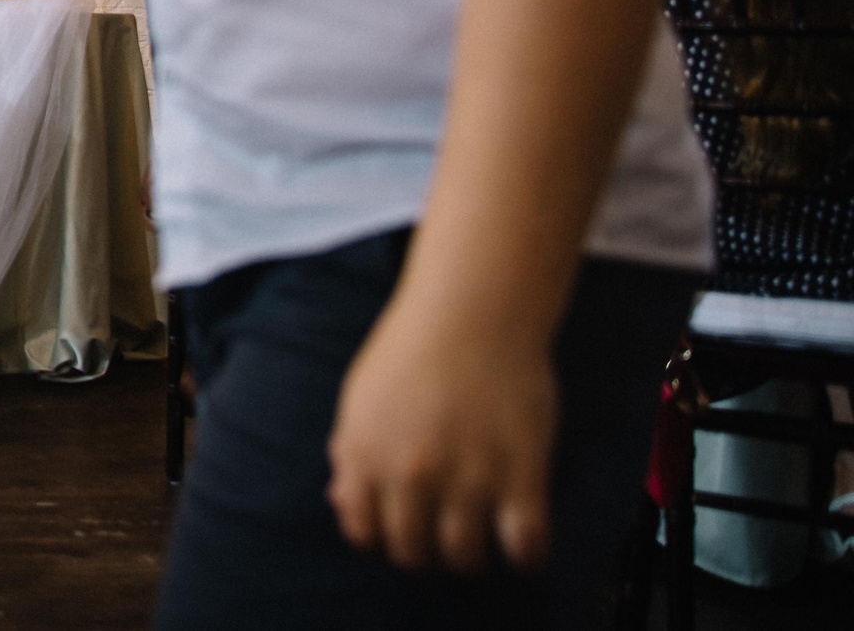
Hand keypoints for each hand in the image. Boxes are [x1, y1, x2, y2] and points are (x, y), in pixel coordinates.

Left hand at [327, 291, 555, 574]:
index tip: (404, 528)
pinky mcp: (522, 473)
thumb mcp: (361, 399)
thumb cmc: (413, 351)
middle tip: (445, 531)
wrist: (472, 310)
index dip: (383, 538)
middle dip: (428, 552)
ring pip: (465, 559)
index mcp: (365, 454)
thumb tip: (342, 504)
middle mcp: (411, 473)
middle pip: (414, 555)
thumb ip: (350, 454)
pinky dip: (526, 555)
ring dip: (472, 556)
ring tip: (482, 531)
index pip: (364, 535)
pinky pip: (526, 547)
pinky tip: (522, 533)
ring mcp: (468, 477)